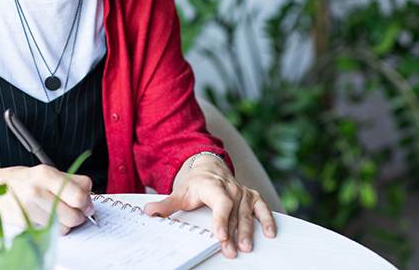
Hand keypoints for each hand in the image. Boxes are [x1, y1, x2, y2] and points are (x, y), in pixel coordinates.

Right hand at [0, 164, 94, 234]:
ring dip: (66, 225)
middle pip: (75, 211)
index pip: (82, 190)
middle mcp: (38, 189)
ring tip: (57, 216)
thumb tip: (88, 198)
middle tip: (74, 214)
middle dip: (78, 216)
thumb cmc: (19, 181)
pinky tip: (44, 219)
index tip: (83, 204)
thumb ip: (67, 181)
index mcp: (46, 174)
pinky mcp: (24, 222)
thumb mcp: (43, 173)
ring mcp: (30, 207)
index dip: (86, 200)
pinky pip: (50, 231)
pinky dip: (51, 228)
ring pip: (65, 225)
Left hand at [142, 154, 276, 257]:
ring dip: (249, 231)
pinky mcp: (251, 196)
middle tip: (232, 251)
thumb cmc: (195, 183)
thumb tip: (148, 211)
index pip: (220, 203)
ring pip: (248, 213)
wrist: (208, 166)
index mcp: (212, 186)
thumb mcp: (179, 192)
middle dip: (234, 233)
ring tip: (247, 247)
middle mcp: (230, 188)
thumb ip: (166, 204)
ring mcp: (242, 192)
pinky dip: (267, 219)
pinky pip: (261, 208)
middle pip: (234, 213)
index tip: (220, 235)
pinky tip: (270, 233)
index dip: (221, 219)